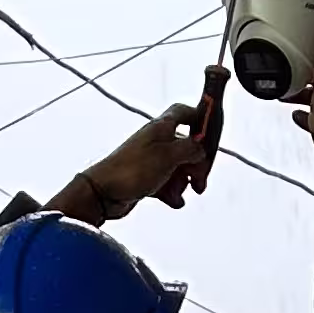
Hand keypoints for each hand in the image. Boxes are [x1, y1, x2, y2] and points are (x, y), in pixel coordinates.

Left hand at [50, 67, 223, 222]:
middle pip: (187, 146)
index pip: (184, 112)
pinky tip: (173, 200)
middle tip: (199, 179)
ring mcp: (152, 160)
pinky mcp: (147, 178)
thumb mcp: (169, 156)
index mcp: (161, 128)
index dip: (199, 118)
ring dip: (184, 181)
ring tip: (180, 192)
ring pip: (179, 168)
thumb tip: (201, 150)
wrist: (102, 193)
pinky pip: (168, 184)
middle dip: (197, 163)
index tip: (211, 131)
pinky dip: (173, 192)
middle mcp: (157, 141)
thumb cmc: (130, 170)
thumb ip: (191, 149)